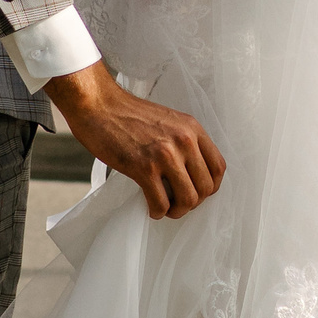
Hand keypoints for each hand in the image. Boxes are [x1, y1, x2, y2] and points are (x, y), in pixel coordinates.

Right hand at [45, 62, 223, 219]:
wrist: (98, 105)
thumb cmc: (127, 114)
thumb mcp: (168, 121)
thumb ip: (183, 141)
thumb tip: (192, 173)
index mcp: (192, 128)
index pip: (218, 167)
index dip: (210, 187)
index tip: (197, 193)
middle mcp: (184, 140)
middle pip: (206, 187)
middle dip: (194, 203)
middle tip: (178, 204)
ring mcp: (165, 154)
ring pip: (188, 199)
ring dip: (178, 211)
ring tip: (166, 210)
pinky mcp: (143, 168)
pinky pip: (161, 203)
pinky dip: (158, 212)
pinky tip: (151, 209)